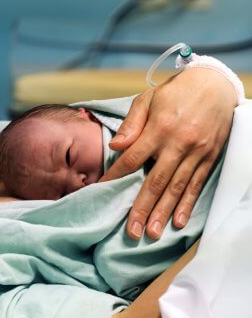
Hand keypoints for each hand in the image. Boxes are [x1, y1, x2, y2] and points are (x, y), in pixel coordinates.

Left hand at [100, 68, 236, 239]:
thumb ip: (131, 124)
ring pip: (176, 188)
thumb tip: (115, 146)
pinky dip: (187, 204)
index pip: (132, 159)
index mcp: (159, 128)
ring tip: (152, 232)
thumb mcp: (148, 99)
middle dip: (142, 208)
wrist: (216, 84)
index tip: (102, 191)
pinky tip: (178, 221)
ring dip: (164, 213)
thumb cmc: (176, 92)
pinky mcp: (210, 157)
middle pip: (155, 182)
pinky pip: (197, 184)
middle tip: (132, 231)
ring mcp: (196, 153)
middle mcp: (178, 144)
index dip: (115, 177)